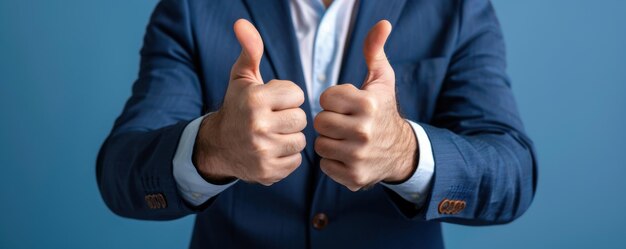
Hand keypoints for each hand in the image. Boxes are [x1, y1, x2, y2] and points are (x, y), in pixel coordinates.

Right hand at [193, 19, 306, 185]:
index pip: (297, 94)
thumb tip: (242, 23)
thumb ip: (250, 50)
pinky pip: (296, 160)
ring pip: (301, 140)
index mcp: (255, 100)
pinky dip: (287, 156)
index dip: (287, 97)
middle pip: (301, 119)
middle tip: (274, 120)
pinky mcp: (268, 172)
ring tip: (273, 135)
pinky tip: (272, 150)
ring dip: (290, 137)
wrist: (219, 146)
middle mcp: (258, 126)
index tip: (273, 102)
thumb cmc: (237, 107)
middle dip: (290, 118)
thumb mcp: (242, 78)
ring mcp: (263, 151)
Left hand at [313, 20, 416, 190]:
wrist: (401, 152)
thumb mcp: (382, 80)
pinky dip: (332, 161)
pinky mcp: (354, 177)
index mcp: (368, 104)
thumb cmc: (384, 110)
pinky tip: (346, 155)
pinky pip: (325, 165)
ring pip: (320, 144)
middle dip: (329, 121)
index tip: (346, 105)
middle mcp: (364, 131)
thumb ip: (374, 51)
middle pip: (320, 122)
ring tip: (344, 138)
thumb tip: (382, 23)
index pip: (325, 98)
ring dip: (329, 141)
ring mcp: (359, 156)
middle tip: (344, 123)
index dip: (333, 100)